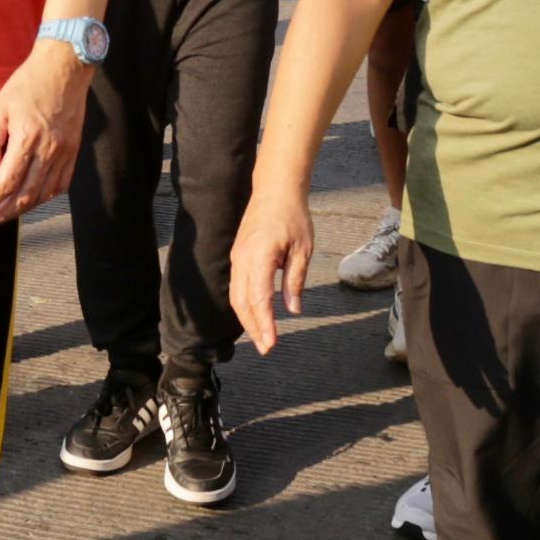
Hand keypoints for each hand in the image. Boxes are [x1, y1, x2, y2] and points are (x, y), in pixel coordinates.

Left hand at [0, 41, 89, 227]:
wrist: (65, 68)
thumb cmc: (27, 84)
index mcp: (27, 138)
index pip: (6, 182)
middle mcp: (49, 150)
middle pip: (25, 194)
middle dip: (3, 212)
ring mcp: (65, 152)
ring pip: (43, 193)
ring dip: (23, 209)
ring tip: (5, 214)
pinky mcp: (74, 151)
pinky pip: (61, 184)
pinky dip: (45, 196)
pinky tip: (32, 200)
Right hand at [231, 183, 317, 353]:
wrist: (275, 190)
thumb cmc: (293, 216)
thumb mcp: (303, 249)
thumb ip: (295, 280)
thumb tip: (293, 309)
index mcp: (260, 257)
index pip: (260, 299)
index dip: (265, 324)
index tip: (271, 343)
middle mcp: (243, 260)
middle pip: (243, 303)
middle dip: (254, 328)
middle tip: (266, 349)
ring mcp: (237, 258)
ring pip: (236, 297)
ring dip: (247, 320)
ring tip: (261, 338)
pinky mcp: (238, 256)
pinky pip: (236, 287)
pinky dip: (243, 305)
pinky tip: (254, 315)